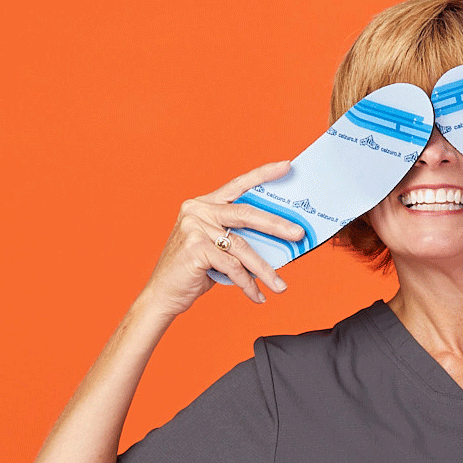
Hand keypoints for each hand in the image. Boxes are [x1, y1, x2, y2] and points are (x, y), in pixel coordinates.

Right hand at [142, 160, 306, 314]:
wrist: (164, 293)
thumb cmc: (195, 270)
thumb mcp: (219, 248)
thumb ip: (239, 238)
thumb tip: (279, 243)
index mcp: (205, 205)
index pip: (238, 185)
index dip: (263, 175)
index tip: (287, 166)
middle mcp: (198, 210)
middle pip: (246, 213)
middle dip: (276, 224)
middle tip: (299, 234)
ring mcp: (194, 227)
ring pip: (242, 247)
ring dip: (265, 270)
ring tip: (280, 286)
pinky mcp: (194, 247)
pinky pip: (232, 267)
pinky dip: (248, 284)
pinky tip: (257, 296)